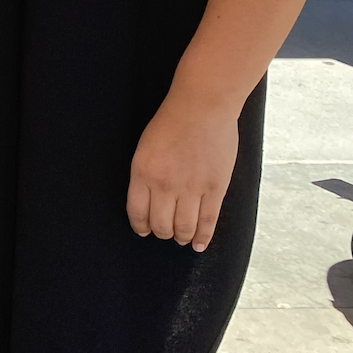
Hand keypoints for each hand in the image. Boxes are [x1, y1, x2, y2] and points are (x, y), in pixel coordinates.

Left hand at [126, 91, 240, 251]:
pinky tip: (198, 244)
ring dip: (181, 237)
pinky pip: (208, 220)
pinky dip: (203, 236)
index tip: (144, 231)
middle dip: (162, 233)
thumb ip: (146, 175)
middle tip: (165, 233)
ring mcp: (192, 188)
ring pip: (184, 227)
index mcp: (142, 173)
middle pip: (161, 224)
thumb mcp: (145, 148)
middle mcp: (165, 184)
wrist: (202, 107)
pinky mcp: (215, 188)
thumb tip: (148, 201)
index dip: (141, 226)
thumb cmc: (172, 122)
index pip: (137, 212)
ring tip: (181, 238)